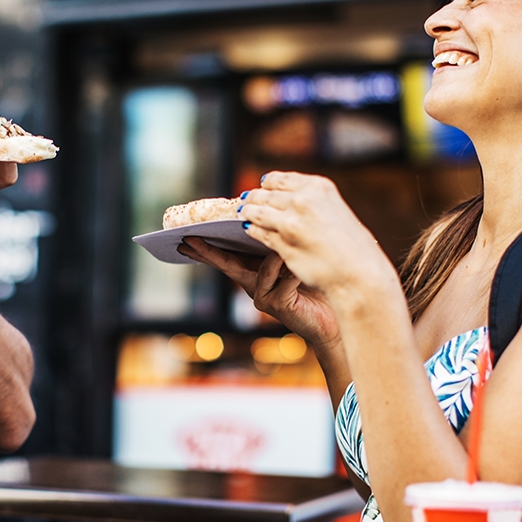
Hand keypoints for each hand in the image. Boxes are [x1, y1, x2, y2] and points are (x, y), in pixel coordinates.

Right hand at [178, 238, 339, 349]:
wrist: (337, 309)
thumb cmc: (317, 280)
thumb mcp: (294, 256)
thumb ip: (278, 241)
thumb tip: (268, 211)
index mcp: (254, 271)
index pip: (226, 256)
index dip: (206, 248)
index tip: (185, 237)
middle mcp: (254, 285)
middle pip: (227, 265)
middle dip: (208, 252)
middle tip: (190, 240)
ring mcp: (264, 296)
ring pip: (259, 271)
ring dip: (269, 255)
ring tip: (276, 237)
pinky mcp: (279, 305)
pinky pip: (281, 282)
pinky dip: (290, 271)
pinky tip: (299, 266)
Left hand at [237, 172, 394, 292]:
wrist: (359, 274)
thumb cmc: (354, 247)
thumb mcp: (337, 210)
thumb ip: (314, 201)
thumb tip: (292, 198)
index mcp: (319, 187)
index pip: (282, 178)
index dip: (269, 182)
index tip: (262, 185)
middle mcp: (303, 200)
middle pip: (266, 194)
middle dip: (255, 197)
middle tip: (246, 199)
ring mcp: (290, 222)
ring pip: (258, 212)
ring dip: (249, 212)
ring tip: (244, 213)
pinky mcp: (282, 243)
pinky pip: (259, 232)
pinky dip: (252, 229)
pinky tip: (249, 229)